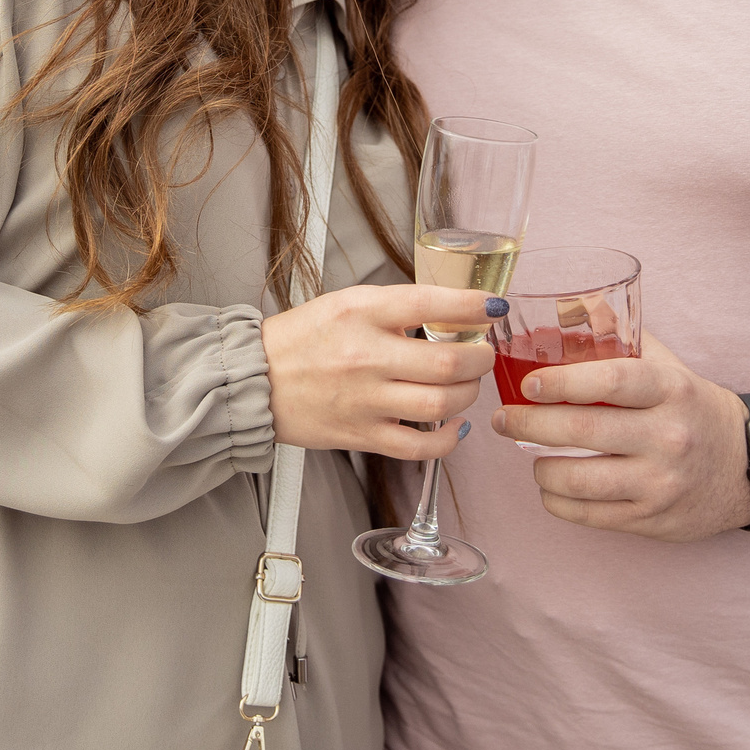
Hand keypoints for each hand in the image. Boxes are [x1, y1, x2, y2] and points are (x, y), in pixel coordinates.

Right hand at [261, 284, 494, 458]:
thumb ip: (396, 307)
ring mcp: (365, 400)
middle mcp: (365, 356)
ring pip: (441, 403)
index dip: (473, 304)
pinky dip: (449, 439)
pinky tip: (455, 425)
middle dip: (480, 358)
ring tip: (466, 385)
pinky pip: (419, 446)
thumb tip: (451, 312)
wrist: (255, 379)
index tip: (494, 307)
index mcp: (361, 312)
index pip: (430, 303)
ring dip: (468, 394)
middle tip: (483, 353)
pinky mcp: (361, 435)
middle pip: (447, 362)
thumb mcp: (347, 303)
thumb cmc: (301, 339)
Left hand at [489, 334, 749, 539]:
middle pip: (583, 430)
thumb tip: (571, 304)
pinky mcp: (652, 519)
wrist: (747, 466)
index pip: (610, 381)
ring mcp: (661, 483)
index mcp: (671, 390)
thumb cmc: (693, 408)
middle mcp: (669, 437)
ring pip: (578, 480)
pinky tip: (552, 485)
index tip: (527, 384)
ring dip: (540, 467)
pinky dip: (557, 499)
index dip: (561, 381)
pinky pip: (587, 514)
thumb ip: (621, 339)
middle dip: (529, 424)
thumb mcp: (669, 367)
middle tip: (504, 419)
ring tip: (528, 453)